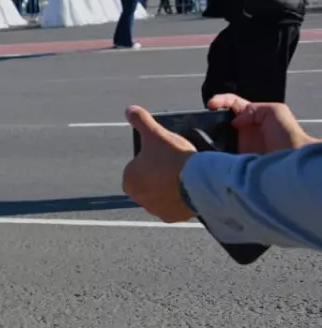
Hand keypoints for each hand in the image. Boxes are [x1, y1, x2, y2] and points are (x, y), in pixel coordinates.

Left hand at [121, 105, 196, 222]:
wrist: (198, 182)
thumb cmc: (172, 157)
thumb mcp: (155, 133)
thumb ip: (140, 120)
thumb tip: (129, 109)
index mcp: (128, 181)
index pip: (137, 168)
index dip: (150, 160)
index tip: (163, 156)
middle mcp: (138, 199)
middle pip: (148, 182)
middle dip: (158, 175)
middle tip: (174, 165)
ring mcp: (155, 210)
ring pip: (161, 195)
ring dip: (168, 188)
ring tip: (183, 176)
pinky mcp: (172, 218)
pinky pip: (174, 207)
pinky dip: (179, 199)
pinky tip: (188, 189)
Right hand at [207, 94, 318, 153]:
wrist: (292, 162)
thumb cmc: (288, 136)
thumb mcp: (276, 111)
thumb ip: (253, 109)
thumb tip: (234, 122)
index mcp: (252, 117)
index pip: (232, 104)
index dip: (220, 100)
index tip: (210, 105)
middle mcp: (243, 131)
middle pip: (220, 120)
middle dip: (210, 118)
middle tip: (203, 120)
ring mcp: (238, 146)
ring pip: (217, 137)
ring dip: (209, 135)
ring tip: (202, 134)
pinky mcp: (235, 160)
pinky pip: (219, 154)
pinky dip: (212, 152)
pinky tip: (209, 149)